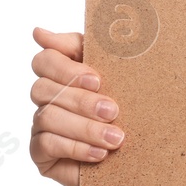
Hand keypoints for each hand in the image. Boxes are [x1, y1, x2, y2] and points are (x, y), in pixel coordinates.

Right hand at [28, 26, 125, 185]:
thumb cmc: (132, 106)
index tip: (97, 79)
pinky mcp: (41, 153)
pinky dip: (76, 147)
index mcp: (63, 74)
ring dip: (85, 127)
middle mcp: (48, 97)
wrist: (147, 152)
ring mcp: (41, 125)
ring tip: (116, 138)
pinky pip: (46, 144)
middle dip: (81, 101)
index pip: (44, 60)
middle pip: (43, 89)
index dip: (65, 68)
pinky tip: (100, 153)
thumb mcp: (116, 73)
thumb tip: (38, 32)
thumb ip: (82, 48)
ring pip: (47, 117)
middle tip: (113, 111)